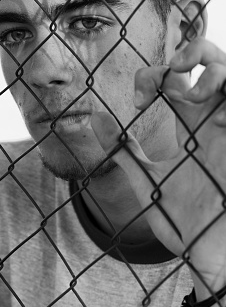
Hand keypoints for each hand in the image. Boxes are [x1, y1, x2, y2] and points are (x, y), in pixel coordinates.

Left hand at [92, 37, 225, 287]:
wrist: (206, 256)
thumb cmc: (182, 219)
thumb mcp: (147, 179)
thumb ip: (122, 149)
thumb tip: (94, 115)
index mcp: (190, 124)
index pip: (174, 78)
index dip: (153, 75)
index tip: (139, 99)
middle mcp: (213, 120)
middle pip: (214, 62)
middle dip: (194, 51)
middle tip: (174, 66)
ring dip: (215, 72)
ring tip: (192, 93)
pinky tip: (217, 115)